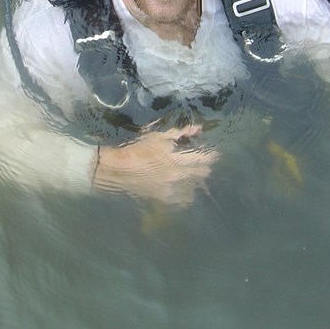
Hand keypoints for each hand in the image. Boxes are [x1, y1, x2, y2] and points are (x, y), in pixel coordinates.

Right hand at [92, 125, 215, 205]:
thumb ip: (180, 132)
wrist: (117, 169)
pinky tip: (183, 189)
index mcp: (177, 159)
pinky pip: (182, 200)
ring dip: (196, 181)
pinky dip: (186, 194)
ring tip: (192, 175)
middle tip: (200, 161)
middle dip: (204, 167)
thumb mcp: (158, 136)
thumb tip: (198, 128)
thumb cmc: (137, 148)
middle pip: (202, 174)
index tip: (213, 152)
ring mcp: (170, 189)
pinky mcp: (162, 198)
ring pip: (194, 188)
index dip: (211, 154)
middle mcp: (177, 176)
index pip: (205, 158)